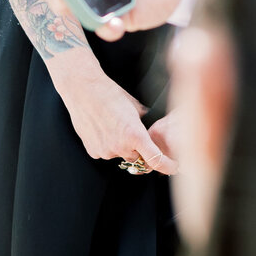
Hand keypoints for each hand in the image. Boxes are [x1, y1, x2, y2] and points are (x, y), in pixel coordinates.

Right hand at [47, 63, 176, 173]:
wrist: (83, 89)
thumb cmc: (109, 93)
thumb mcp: (135, 105)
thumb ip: (145, 121)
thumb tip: (152, 127)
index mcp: (135, 135)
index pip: (156, 160)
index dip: (167, 166)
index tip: (173, 166)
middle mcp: (120, 147)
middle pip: (137, 157)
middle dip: (138, 149)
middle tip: (131, 131)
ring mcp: (105, 151)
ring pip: (120, 154)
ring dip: (121, 145)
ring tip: (112, 124)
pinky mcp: (92, 151)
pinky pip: (106, 152)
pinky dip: (107, 144)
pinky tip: (102, 128)